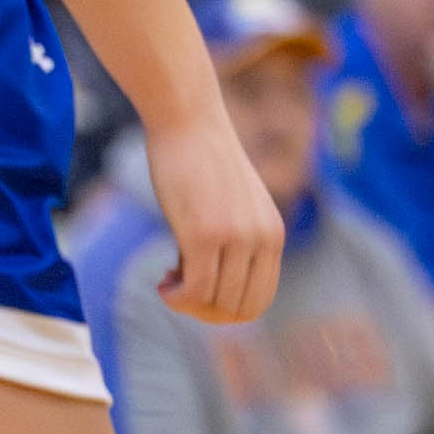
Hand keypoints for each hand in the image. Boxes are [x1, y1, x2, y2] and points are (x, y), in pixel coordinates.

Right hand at [148, 106, 284, 325]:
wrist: (187, 121)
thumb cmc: (200, 160)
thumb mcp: (232, 205)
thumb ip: (235, 240)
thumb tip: (210, 283)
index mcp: (272, 235)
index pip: (260, 301)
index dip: (225, 310)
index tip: (198, 291)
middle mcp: (261, 239)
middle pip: (240, 310)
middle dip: (205, 313)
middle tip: (179, 290)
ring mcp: (235, 238)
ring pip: (216, 303)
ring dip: (186, 304)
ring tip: (167, 279)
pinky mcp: (204, 233)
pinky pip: (195, 290)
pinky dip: (175, 297)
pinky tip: (161, 282)